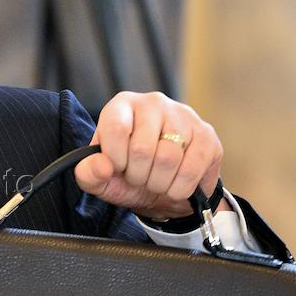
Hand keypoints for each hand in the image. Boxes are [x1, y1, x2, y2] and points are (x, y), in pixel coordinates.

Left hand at [75, 91, 225, 220]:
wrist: (165, 193)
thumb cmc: (128, 178)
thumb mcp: (102, 179)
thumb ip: (88, 173)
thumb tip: (101, 166)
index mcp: (122, 105)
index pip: (115, 128)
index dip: (116, 158)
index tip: (119, 167)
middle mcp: (153, 102)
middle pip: (142, 148)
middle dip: (138, 176)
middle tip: (140, 177)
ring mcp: (183, 115)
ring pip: (168, 159)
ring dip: (158, 183)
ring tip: (156, 181)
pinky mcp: (207, 135)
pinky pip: (191, 169)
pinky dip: (179, 189)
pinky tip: (175, 186)